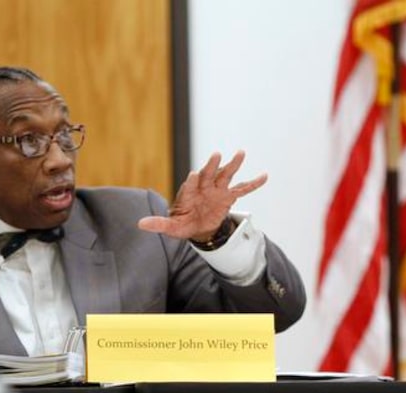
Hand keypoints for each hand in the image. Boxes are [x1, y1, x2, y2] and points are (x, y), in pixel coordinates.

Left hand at [138, 150, 266, 239]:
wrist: (198, 227)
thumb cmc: (183, 224)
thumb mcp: (171, 227)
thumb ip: (159, 224)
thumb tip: (141, 224)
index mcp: (189, 193)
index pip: (191, 184)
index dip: (193, 180)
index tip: (195, 175)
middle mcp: (204, 187)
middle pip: (208, 174)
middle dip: (211, 165)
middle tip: (216, 155)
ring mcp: (217, 190)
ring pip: (226, 175)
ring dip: (233, 165)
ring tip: (241, 153)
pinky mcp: (228, 196)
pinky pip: (243, 189)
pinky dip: (253, 183)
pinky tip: (264, 176)